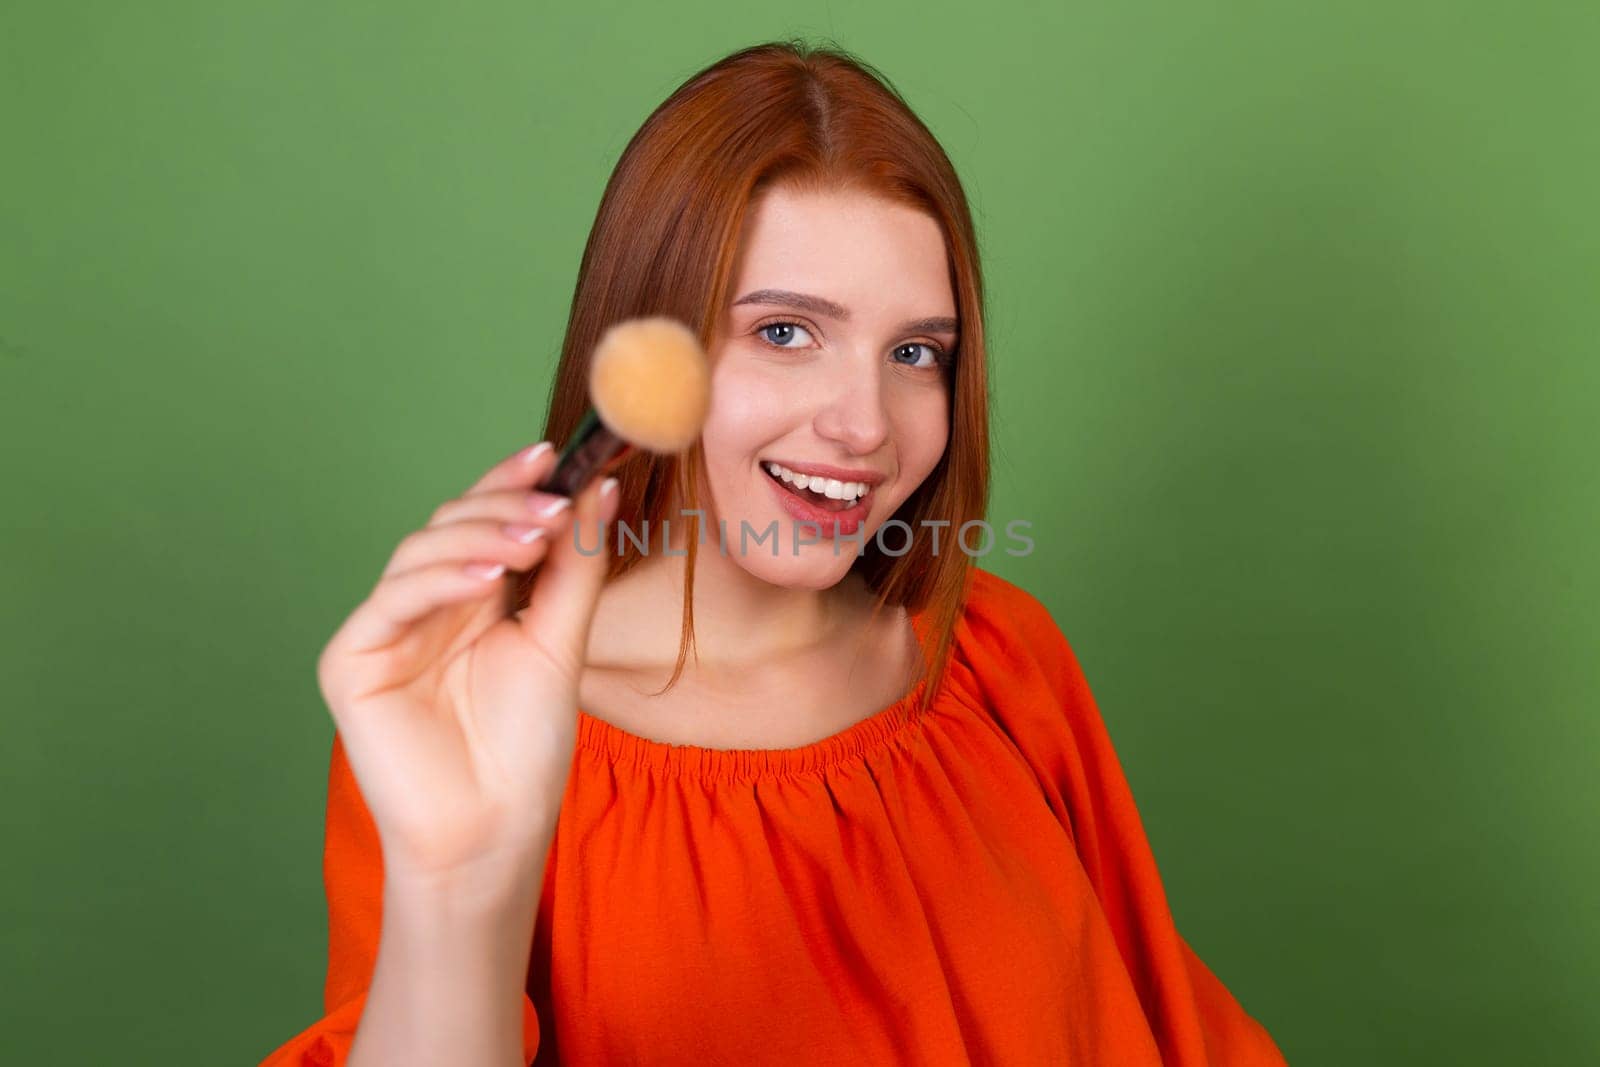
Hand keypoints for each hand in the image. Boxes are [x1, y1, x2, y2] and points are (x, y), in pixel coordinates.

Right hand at [315, 442, 616, 881]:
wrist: (493, 831)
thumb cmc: (524, 749)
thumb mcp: (562, 643)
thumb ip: (574, 567)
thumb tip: (597, 488)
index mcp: (471, 600)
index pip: (485, 522)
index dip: (511, 483)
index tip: (554, 453)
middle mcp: (424, 606)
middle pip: (450, 525)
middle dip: (504, 507)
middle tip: (554, 503)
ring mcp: (385, 631)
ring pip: (420, 552)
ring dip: (480, 537)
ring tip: (534, 539)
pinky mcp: (351, 660)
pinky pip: (393, 600)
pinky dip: (441, 579)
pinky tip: (487, 578)